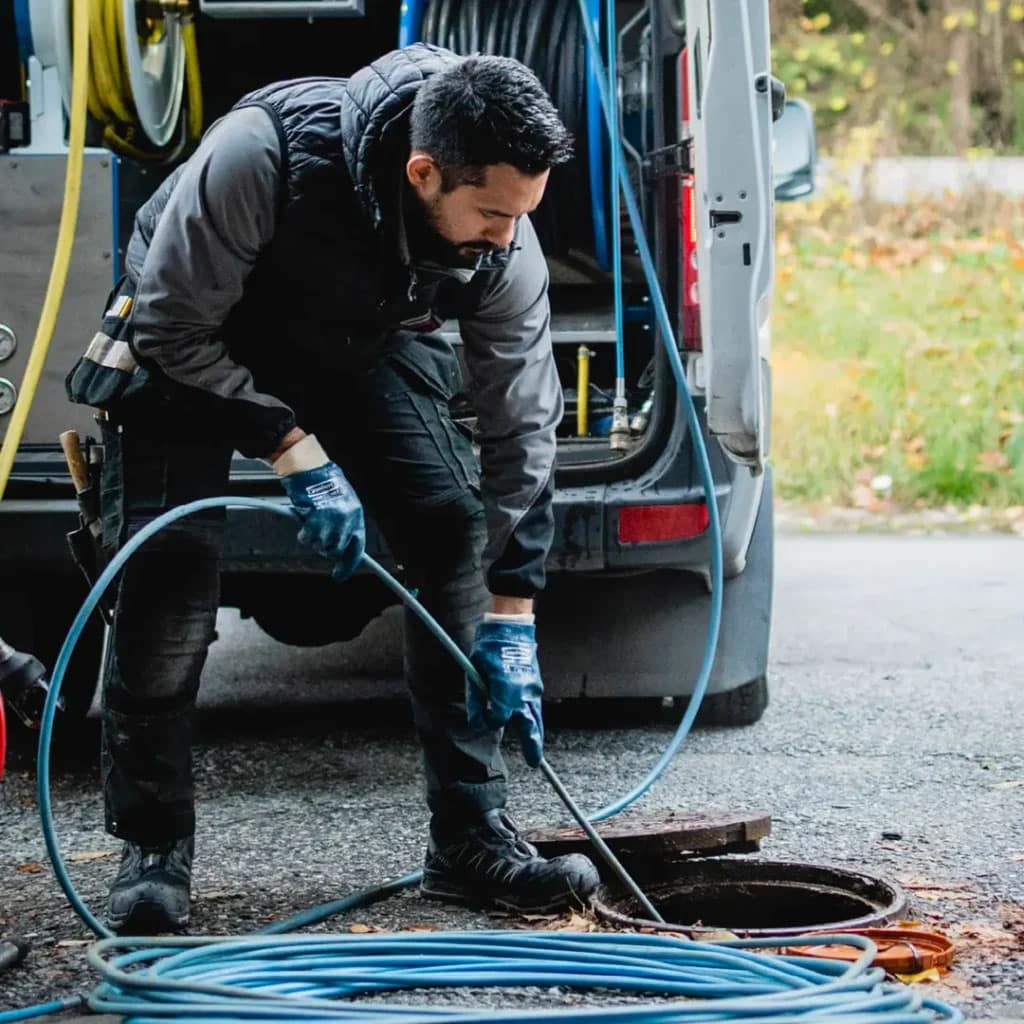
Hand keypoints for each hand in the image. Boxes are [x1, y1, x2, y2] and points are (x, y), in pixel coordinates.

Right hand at [280, 459, 365, 580]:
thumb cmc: (324, 482)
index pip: (356, 547)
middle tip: (319, 537)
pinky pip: (307, 539)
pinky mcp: (314, 521)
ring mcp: (330, 522)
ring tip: (312, 525)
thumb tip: (342, 544)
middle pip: (337, 550)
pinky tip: (304, 523)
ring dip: (315, 540)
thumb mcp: (342, 502)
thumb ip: (344, 523)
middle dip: (327, 548)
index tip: (340, 575)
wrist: (310, 468)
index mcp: (356, 514)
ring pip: (321, 546)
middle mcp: (346, 520)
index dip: (348, 564)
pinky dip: (303, 535)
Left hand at [467, 620, 543, 766]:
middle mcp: (523, 691)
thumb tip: (478, 720)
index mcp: (506, 689)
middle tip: (534, 761)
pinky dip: (536, 720)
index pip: (498, 718)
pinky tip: (534, 727)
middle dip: (532, 745)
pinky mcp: (536, 682)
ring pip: (537, 718)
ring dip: (537, 735)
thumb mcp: (475, 671)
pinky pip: (537, 707)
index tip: (484, 718)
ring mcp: (533, 687)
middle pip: (529, 725)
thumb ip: (477, 698)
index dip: (490, 721)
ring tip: (537, 751)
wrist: (511, 625)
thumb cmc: (490, 647)